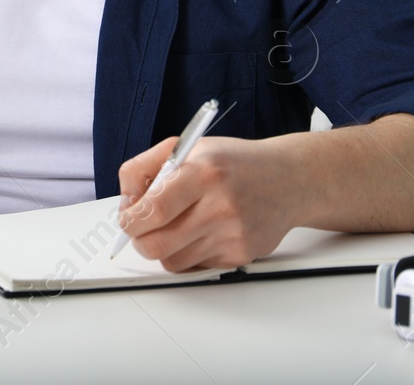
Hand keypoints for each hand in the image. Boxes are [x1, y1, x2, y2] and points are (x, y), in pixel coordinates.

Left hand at [116, 135, 303, 272]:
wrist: (289, 179)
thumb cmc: (235, 162)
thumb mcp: (188, 147)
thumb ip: (146, 168)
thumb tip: (125, 203)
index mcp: (204, 171)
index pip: (154, 208)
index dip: (131, 219)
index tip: (127, 218)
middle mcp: (220, 204)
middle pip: (157, 244)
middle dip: (139, 240)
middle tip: (141, 230)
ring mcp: (232, 234)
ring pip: (173, 261)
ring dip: (164, 248)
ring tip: (176, 227)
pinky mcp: (241, 255)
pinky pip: (196, 267)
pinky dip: (189, 254)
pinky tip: (202, 232)